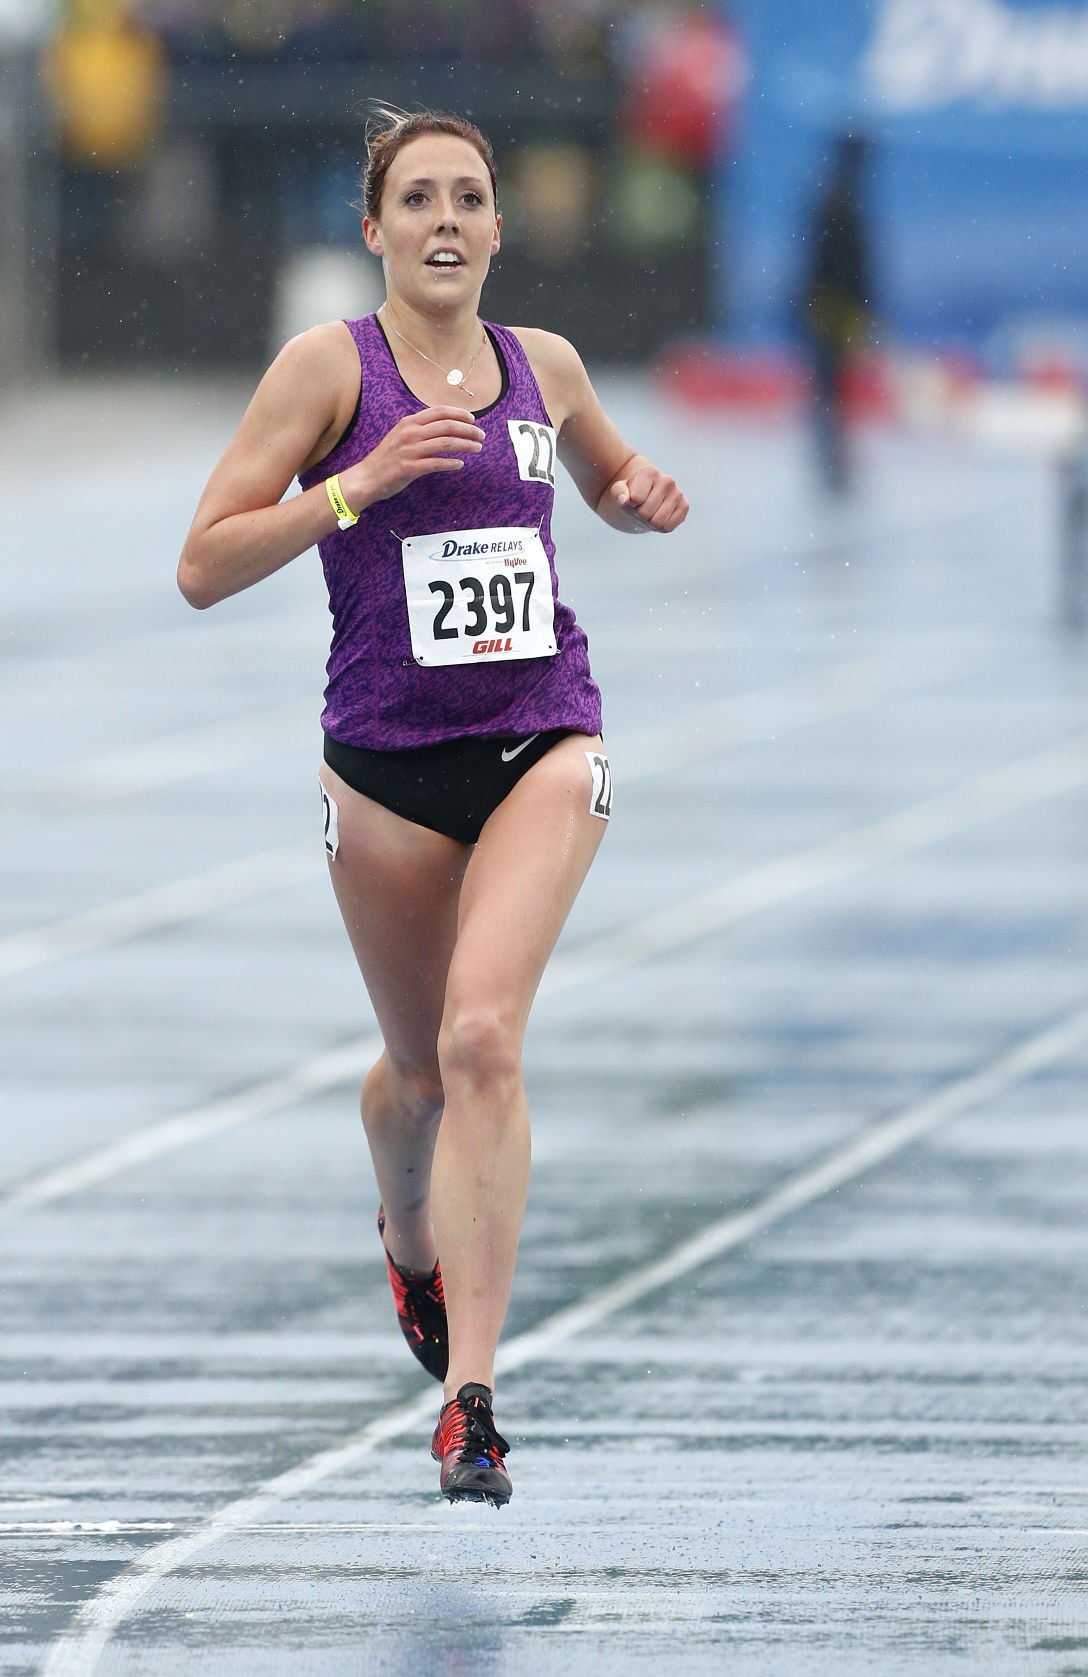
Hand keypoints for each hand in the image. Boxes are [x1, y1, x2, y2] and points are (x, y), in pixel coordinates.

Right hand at [341, 406, 485, 507]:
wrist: (366, 478)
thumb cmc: (386, 459)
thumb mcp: (401, 436)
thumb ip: (419, 430)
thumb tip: (443, 427)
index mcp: (409, 422)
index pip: (439, 411)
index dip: (459, 413)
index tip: (473, 419)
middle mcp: (410, 433)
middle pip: (447, 426)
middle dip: (469, 429)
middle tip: (481, 435)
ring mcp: (410, 450)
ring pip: (446, 443)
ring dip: (466, 445)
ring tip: (477, 448)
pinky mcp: (410, 468)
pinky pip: (436, 463)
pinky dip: (451, 463)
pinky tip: (460, 464)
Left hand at [611, 465, 688, 531]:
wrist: (646, 499)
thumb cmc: (631, 494)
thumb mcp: (620, 491)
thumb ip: (618, 493)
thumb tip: (624, 500)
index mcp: (650, 472)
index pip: (636, 499)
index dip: (631, 504)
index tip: (633, 499)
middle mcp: (667, 480)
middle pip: (645, 513)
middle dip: (639, 515)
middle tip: (641, 508)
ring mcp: (678, 493)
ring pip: (657, 522)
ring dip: (650, 523)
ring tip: (650, 513)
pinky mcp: (684, 506)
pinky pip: (668, 527)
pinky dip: (660, 528)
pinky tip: (660, 517)